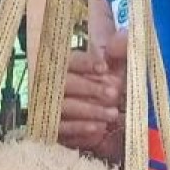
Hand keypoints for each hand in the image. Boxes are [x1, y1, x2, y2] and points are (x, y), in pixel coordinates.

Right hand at [61, 34, 127, 157]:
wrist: (100, 117)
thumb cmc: (109, 81)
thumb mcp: (115, 61)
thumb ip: (120, 47)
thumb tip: (120, 40)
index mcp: (65, 62)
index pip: (68, 60)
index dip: (85, 64)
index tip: (104, 68)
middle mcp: (53, 82)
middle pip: (66, 83)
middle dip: (90, 88)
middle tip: (114, 94)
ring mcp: (49, 106)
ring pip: (65, 107)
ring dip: (90, 111)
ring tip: (113, 114)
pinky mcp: (52, 127)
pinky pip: (61, 129)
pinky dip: (80, 129)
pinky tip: (98, 129)